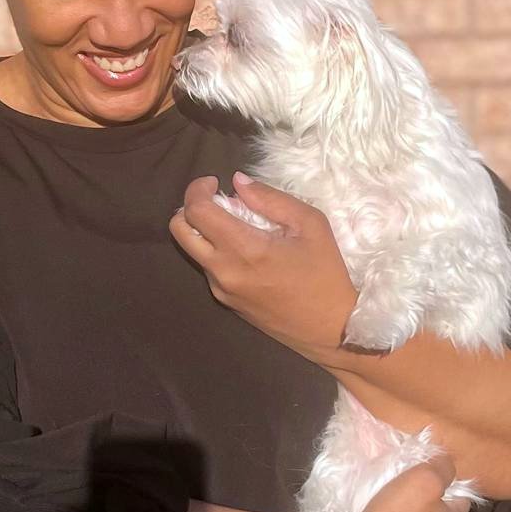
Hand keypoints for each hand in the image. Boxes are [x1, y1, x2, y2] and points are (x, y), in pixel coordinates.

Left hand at [169, 173, 358, 359]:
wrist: (331, 329)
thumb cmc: (326, 274)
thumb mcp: (310, 225)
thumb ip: (270, 199)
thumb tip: (238, 182)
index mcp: (243, 249)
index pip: (196, 211)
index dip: (198, 189)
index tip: (215, 182)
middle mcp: (222, 271)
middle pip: (179, 230)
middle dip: (190, 206)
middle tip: (217, 200)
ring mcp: (220, 290)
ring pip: (191, 249)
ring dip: (203, 229)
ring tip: (237, 224)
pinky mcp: (225, 302)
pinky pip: (208, 268)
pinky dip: (216, 249)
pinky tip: (246, 250)